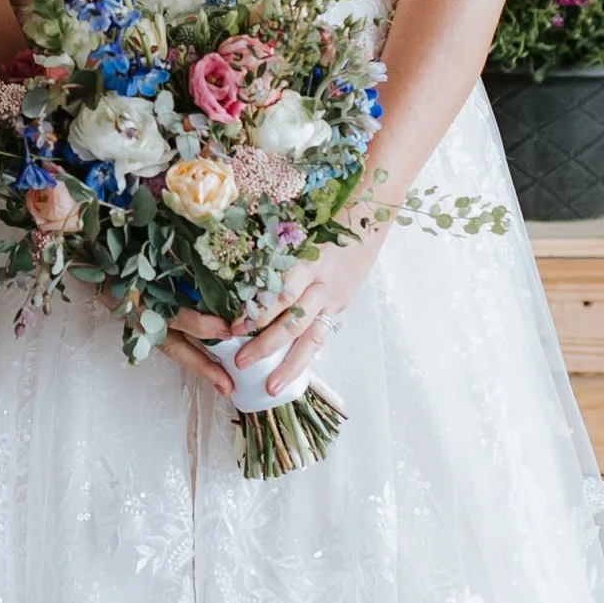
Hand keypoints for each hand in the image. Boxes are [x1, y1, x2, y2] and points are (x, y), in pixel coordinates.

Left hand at [164, 216, 386, 402]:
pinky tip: (291, 374)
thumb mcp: (296, 231)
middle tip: (242, 362)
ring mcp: (335, 298)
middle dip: (266, 345)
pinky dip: (305, 355)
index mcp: (307, 261)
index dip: (257, 313)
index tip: (234, 327)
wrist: (369, 215)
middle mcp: (322, 284)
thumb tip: (236, 280)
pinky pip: (322, 335)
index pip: (280, 293)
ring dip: (290, 365)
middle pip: (293, 321)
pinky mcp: (341, 306)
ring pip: (312, 338)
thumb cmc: (324, 218)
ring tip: (272, 387)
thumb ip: (272, 257)